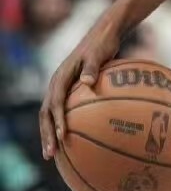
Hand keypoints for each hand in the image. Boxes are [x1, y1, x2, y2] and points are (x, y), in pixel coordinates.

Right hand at [39, 22, 120, 159]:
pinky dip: (62, 127)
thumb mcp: (99, 54)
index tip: (62, 136)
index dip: (57, 120)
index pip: (54, 102)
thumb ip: (93, 68)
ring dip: (50, 134)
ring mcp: (61, 89)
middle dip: (46, 134)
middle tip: (50, 154)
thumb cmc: (102, 45)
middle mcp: (56, 85)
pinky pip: (62, 113)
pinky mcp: (69, 92)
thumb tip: (89, 81)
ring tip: (54, 154)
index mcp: (60, 77)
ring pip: (50, 116)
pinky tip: (71, 142)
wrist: (103, 36)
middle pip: (45, 113)